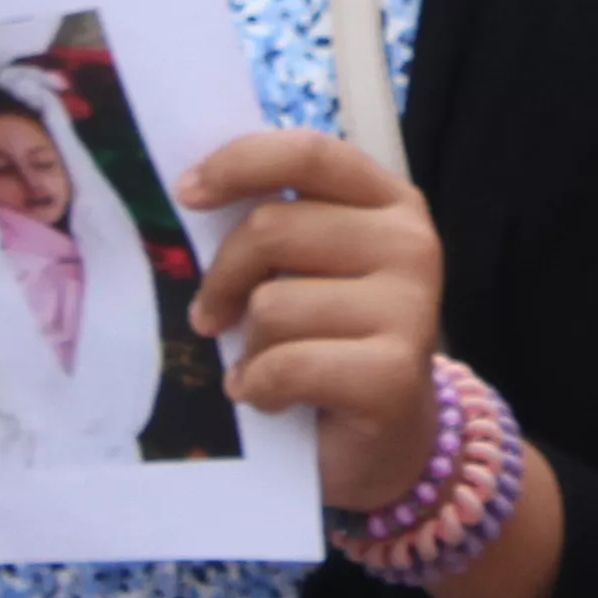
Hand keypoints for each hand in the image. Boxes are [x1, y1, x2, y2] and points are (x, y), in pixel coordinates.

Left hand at [182, 129, 447, 511]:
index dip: (240, 164)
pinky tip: (273, 399)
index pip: (308, 154)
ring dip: (249, 347)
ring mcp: (411, 308)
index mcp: (389, 202)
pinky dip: (260, 388)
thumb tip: (193, 191)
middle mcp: (411, 243)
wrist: (386, 444)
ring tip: (266, 366)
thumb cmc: (333, 343)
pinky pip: (285, 365)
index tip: (186, 193)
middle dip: (222, 279)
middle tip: (212, 317)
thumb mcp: (309, 269)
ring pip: (272, 304)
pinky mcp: (394, 373)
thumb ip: (277, 226)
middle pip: (272, 228)